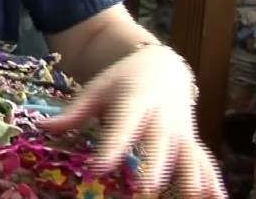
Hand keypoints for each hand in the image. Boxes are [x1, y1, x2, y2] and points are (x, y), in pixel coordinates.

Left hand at [37, 44, 225, 197]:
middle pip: (158, 144)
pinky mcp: (192, 143)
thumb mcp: (96, 89)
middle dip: (152, 167)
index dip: (110, 145)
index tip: (98, 165)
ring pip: (188, 156)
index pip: (121, 125)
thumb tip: (42, 127)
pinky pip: (205, 164)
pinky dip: (213, 183)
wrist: (163, 67)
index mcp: (134, 101)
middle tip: (144, 189)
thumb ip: (74, 112)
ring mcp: (181, 132)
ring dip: (189, 179)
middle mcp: (161, 118)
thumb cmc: (122, 82)